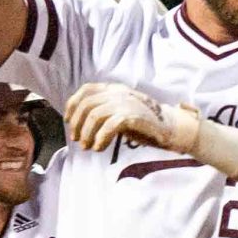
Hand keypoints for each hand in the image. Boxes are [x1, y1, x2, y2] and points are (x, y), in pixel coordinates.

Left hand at [65, 81, 197, 152]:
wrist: (170, 126)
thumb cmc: (143, 122)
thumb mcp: (120, 111)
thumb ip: (104, 110)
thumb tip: (81, 123)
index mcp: (114, 89)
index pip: (86, 90)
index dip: (73, 105)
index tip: (68, 121)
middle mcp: (118, 93)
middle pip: (87, 105)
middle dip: (78, 124)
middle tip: (78, 140)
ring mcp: (126, 103)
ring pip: (95, 115)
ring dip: (87, 134)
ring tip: (88, 147)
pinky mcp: (133, 117)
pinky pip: (109, 126)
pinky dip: (100, 138)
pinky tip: (99, 148)